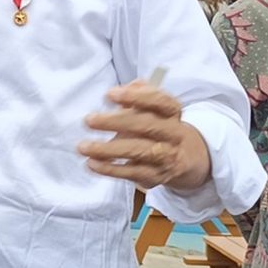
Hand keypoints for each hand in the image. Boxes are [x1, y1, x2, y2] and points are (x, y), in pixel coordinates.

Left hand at [78, 79, 210, 190]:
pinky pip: (131, 172)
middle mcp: (173, 134)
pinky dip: (110, 168)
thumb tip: (120, 91)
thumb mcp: (152, 107)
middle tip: (89, 120)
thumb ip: (137, 94)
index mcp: (172, 112)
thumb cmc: (157, 124)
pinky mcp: (155, 176)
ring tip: (83, 146)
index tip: (109, 94)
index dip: (136, 96)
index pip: (160, 101)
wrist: (183, 158)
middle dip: (115, 122)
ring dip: (107, 149)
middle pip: (147, 125)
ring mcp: (166, 157)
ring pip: (138, 151)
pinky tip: (92, 163)